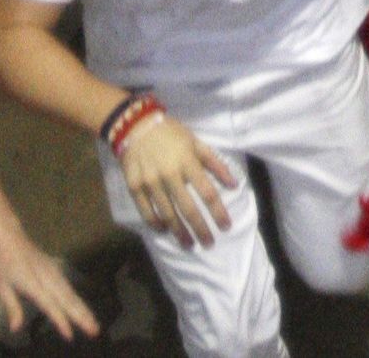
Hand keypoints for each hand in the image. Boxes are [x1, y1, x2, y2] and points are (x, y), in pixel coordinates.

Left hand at [0, 214, 97, 341]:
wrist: (7, 233)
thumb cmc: (1, 261)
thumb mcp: (1, 286)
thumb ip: (12, 307)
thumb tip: (16, 329)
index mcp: (31, 281)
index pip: (49, 303)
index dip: (59, 320)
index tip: (70, 335)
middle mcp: (45, 276)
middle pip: (66, 298)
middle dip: (81, 315)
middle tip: (95, 331)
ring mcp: (52, 270)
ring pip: (70, 293)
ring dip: (83, 308)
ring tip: (94, 324)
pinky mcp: (54, 268)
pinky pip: (68, 286)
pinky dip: (77, 299)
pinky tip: (83, 309)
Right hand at [120, 112, 235, 248]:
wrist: (135, 124)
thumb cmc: (170, 132)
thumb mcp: (194, 141)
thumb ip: (214, 162)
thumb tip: (233, 184)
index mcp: (187, 161)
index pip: (207, 192)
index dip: (218, 212)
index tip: (226, 226)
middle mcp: (169, 174)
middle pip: (188, 208)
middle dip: (201, 229)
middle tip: (209, 243)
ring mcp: (150, 182)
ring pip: (168, 214)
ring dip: (180, 232)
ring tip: (189, 244)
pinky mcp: (134, 186)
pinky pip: (146, 211)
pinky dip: (155, 224)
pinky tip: (164, 230)